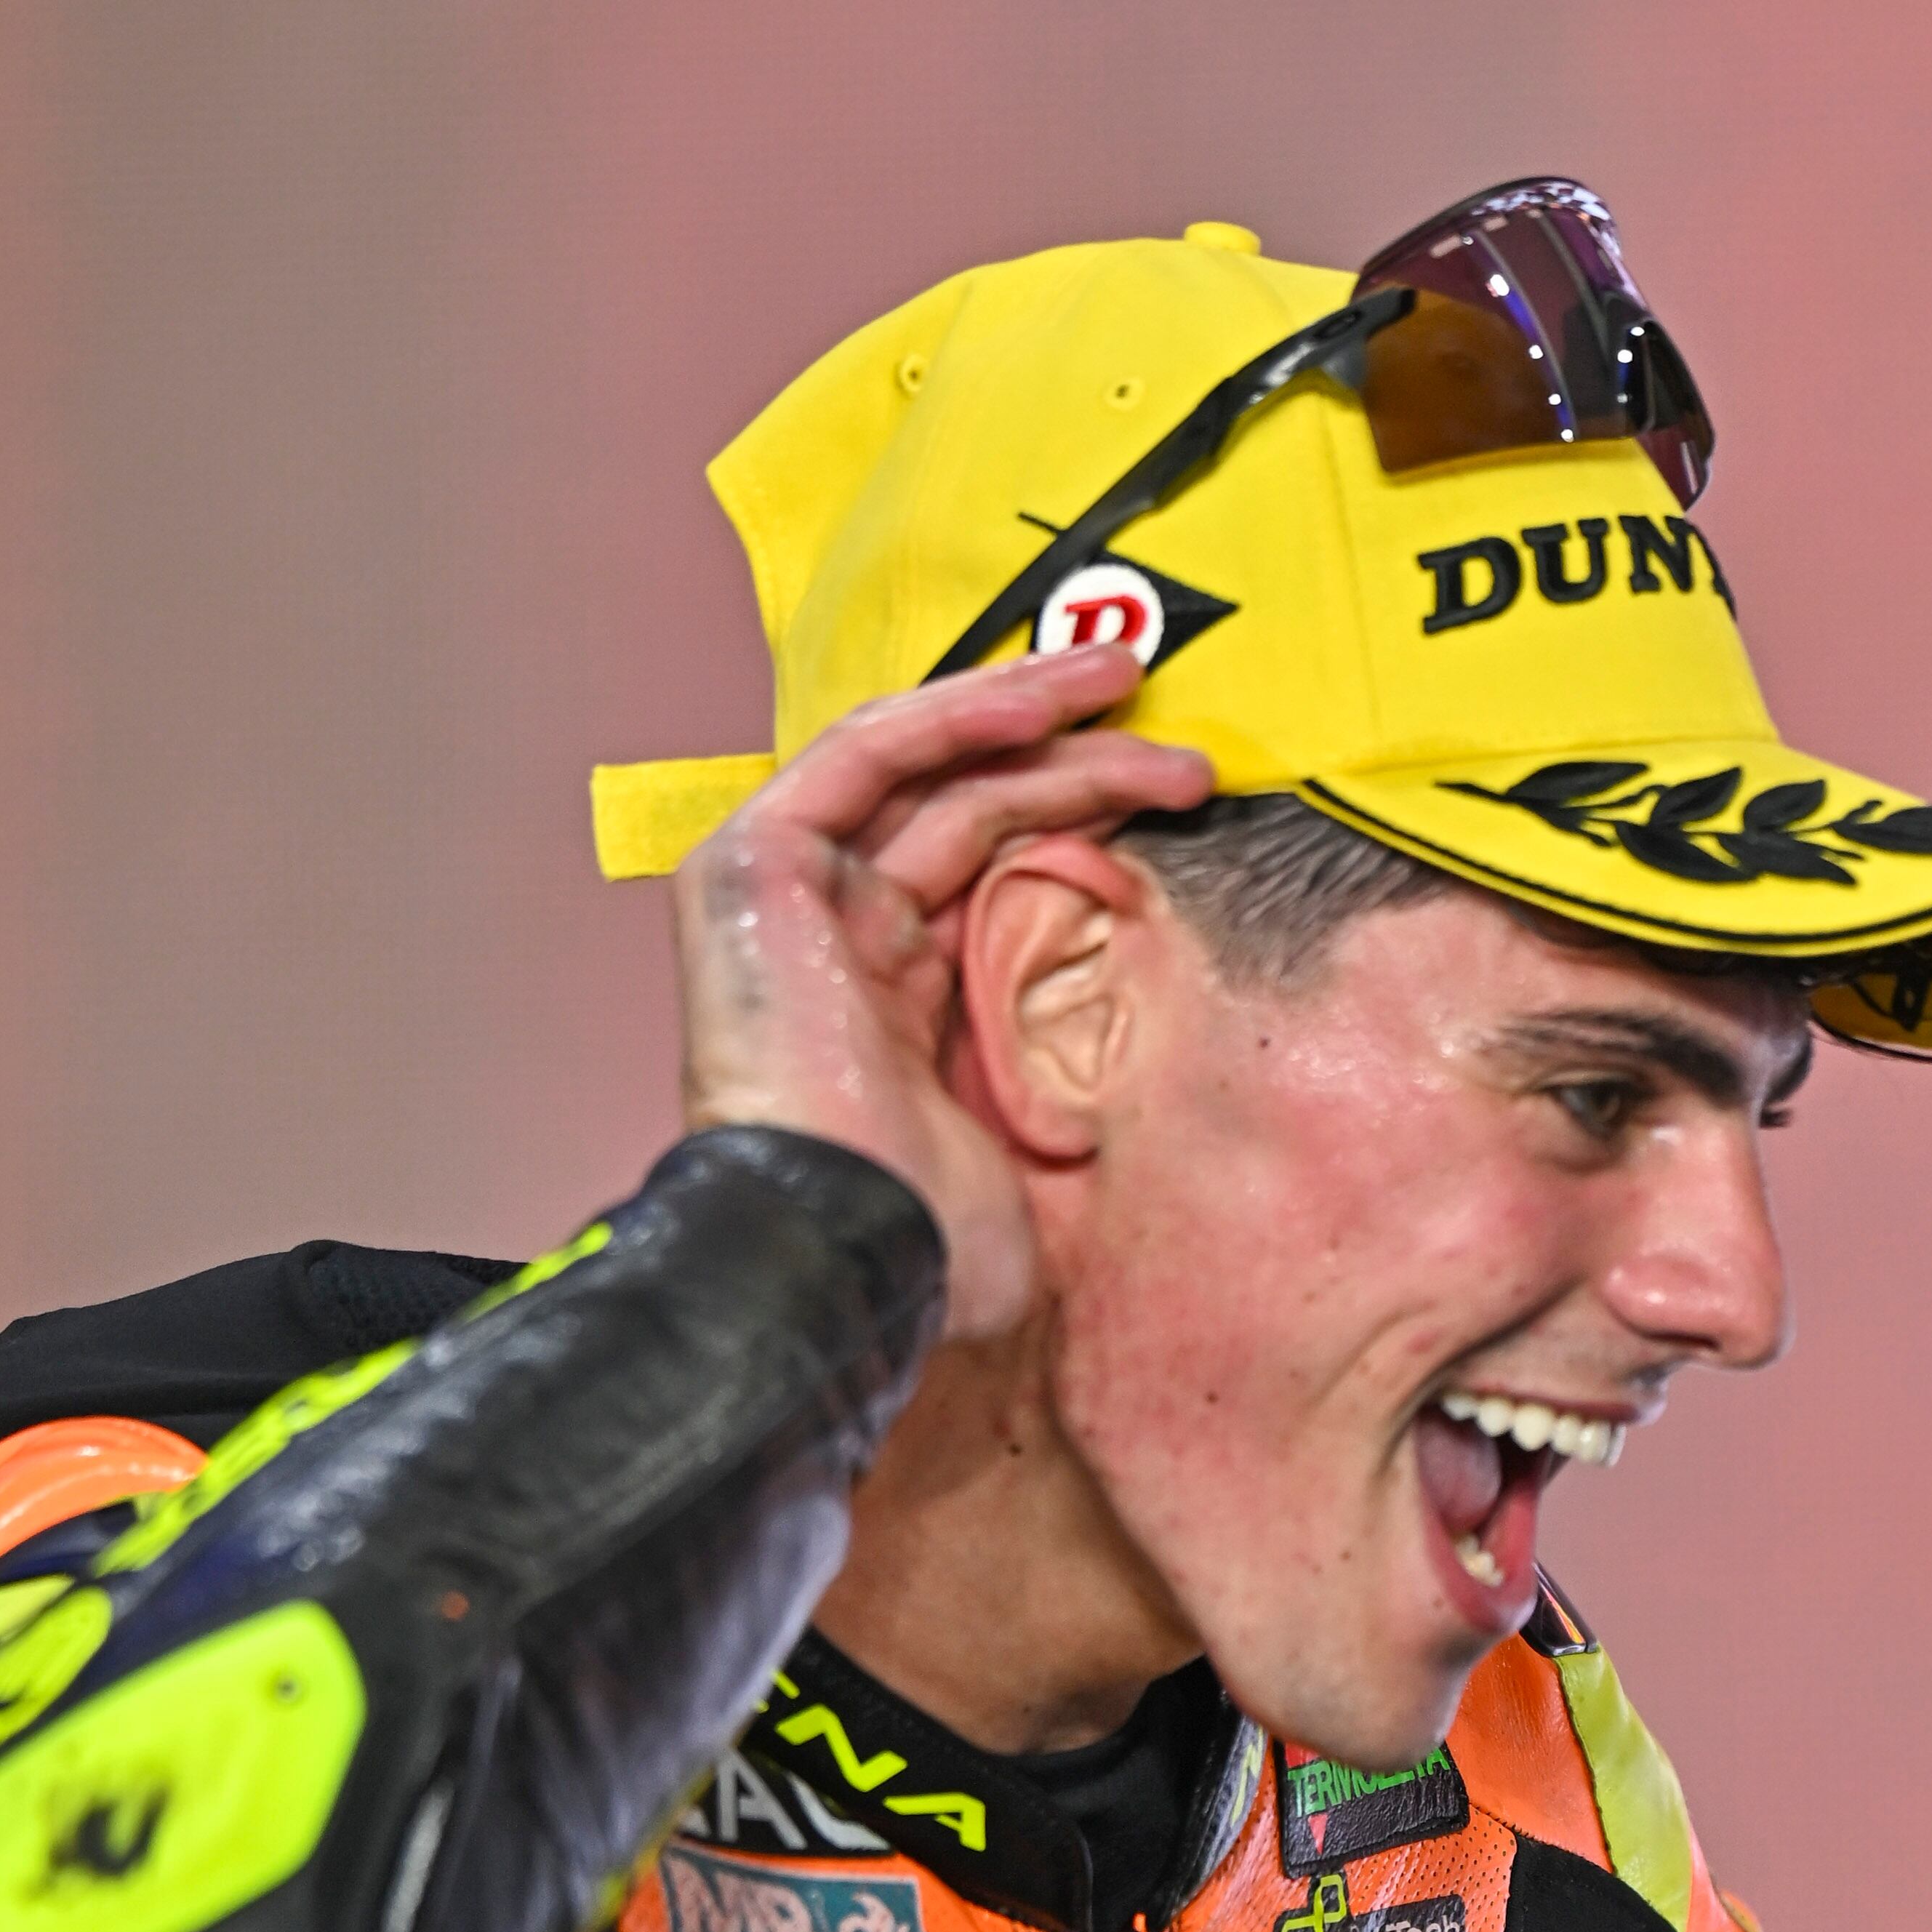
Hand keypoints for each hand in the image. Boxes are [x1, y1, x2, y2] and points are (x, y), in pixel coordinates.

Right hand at [672, 645, 1210, 1340]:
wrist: (835, 1251)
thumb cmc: (916, 1240)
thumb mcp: (1023, 1158)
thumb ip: (1062, 1101)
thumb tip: (1155, 1116)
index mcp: (890, 1003)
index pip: (992, 876)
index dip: (1081, 825)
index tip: (1175, 804)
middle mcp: (838, 936)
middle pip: (967, 809)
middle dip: (1075, 762)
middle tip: (1175, 741)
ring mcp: (791, 894)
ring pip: (924, 767)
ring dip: (1028, 715)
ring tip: (1127, 680)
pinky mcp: (756, 862)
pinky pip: (866, 755)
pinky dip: (951, 716)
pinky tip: (1040, 700)